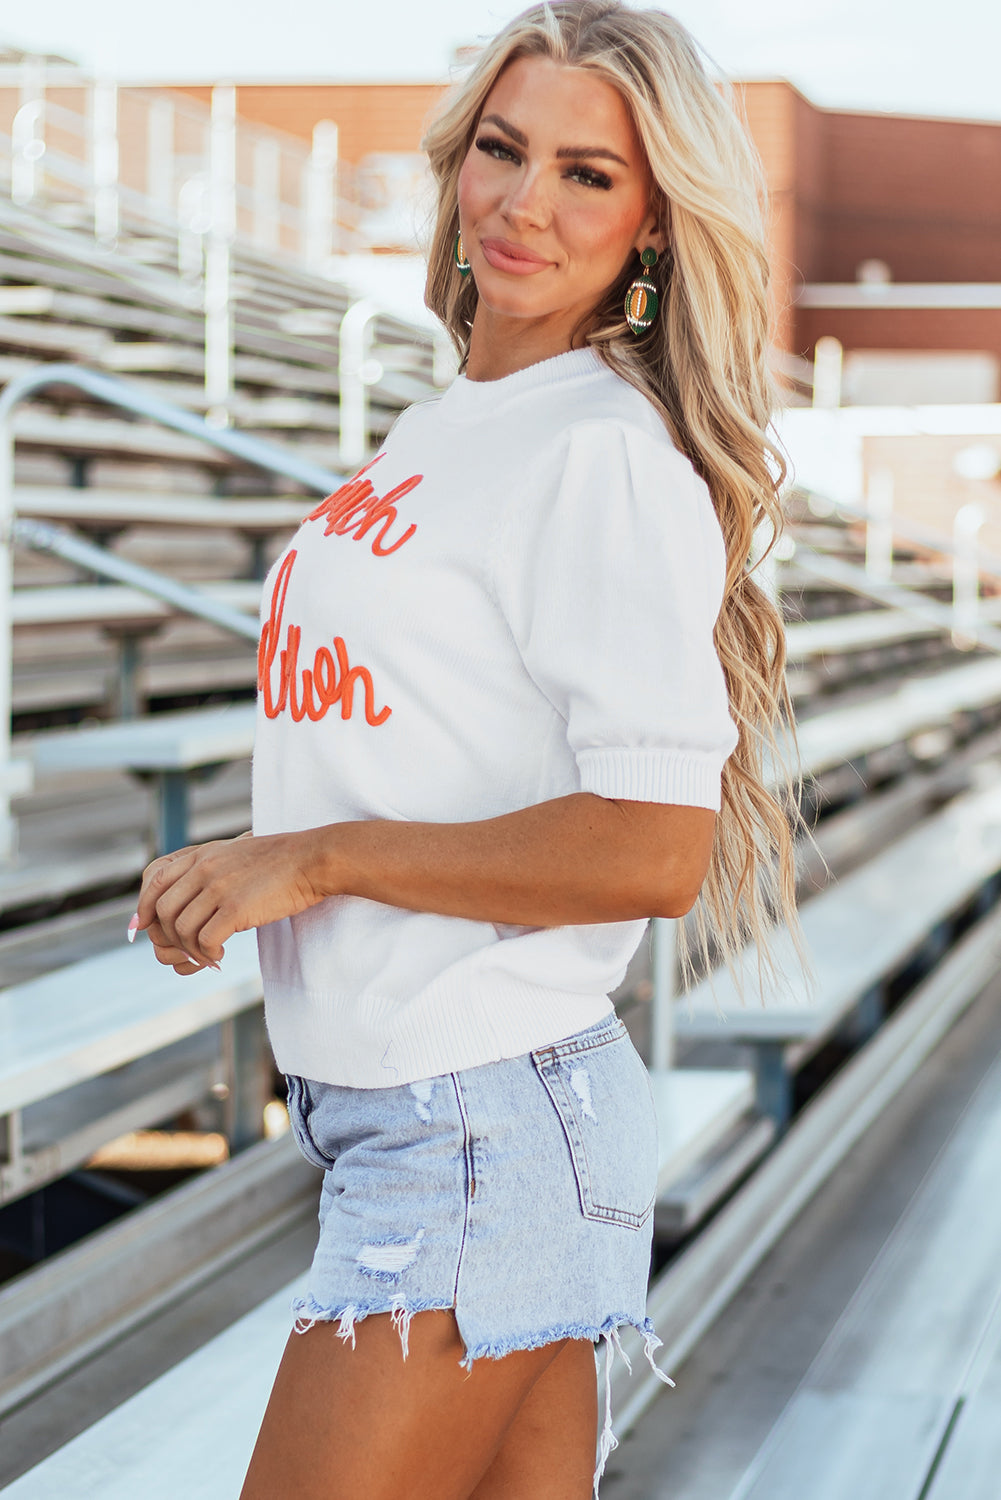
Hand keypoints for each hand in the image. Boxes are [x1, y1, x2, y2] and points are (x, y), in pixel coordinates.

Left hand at [136, 830, 329, 973]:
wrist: (312, 860)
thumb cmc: (279, 864)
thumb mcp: (235, 856)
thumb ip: (209, 871)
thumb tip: (189, 904)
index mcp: (202, 855)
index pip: (155, 881)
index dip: (143, 908)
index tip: (145, 929)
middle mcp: (204, 868)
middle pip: (163, 911)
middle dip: (168, 938)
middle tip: (186, 951)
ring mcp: (218, 887)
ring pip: (182, 930)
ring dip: (191, 951)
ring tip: (208, 956)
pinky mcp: (236, 908)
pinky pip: (205, 941)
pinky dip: (208, 955)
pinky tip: (220, 956)